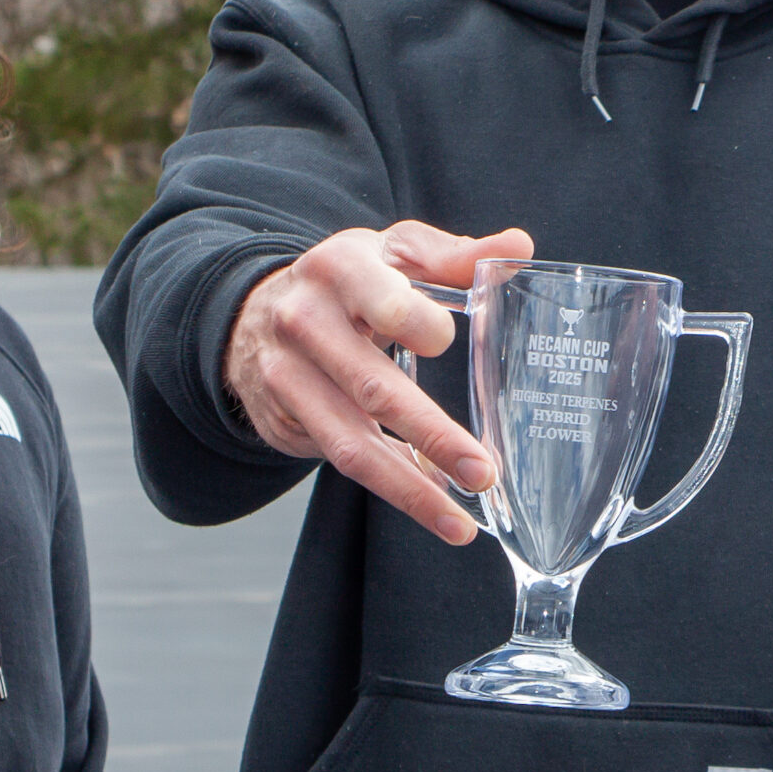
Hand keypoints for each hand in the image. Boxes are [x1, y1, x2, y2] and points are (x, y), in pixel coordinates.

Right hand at [223, 221, 532, 544]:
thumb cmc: (348, 281)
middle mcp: (306, 323)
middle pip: (372, 388)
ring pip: (351, 443)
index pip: (384, 303)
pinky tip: (431, 506)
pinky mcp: (284, 420)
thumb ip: (455, 256)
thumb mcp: (393, 252)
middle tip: (482, 471)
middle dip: (431, 435)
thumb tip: (519, 248)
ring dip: (409, 489)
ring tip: (459, 523)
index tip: (449, 343)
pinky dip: (390, 487)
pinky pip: (340, 460)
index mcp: (341, 269)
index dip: (420, 325)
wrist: (254, 312)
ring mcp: (289, 377)